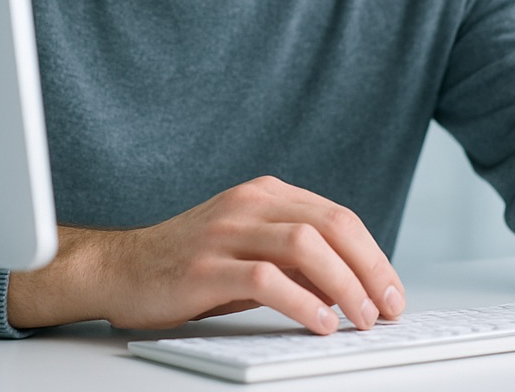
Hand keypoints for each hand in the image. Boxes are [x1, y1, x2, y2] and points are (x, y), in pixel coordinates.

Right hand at [7, 176, 404, 334]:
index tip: (393, 291)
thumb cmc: (190, 263)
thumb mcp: (249, 249)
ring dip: (344, 283)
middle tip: (390, 308)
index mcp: (266, 194)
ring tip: (361, 318)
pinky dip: (301, 300)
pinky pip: (265, 277)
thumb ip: (295, 258)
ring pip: (305, 245)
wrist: (121, 267)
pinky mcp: (206, 265)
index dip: (373, 255)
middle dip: (370, 268)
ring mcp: (227, 230)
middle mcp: (250, 203)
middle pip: (330, 226)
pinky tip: (319, 321)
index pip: (338, 217)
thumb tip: (353, 284)